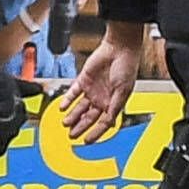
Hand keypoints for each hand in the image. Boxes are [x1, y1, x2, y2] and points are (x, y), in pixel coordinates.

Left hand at [64, 30, 149, 144]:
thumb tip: (108, 123)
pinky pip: (73, 92)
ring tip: (65, 124)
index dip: (95, 133)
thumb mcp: (123, 91)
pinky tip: (62, 107)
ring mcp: (92, 89)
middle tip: (71, 136)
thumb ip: (114, 107)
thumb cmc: (126, 66)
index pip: (102, 123)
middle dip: (80, 127)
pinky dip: (67, 100)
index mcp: (113, 103)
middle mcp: (102, 98)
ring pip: (79, 107)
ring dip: (72, 116)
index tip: (86, 141)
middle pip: (88, 117)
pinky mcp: (84, 79)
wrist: (119, 47)